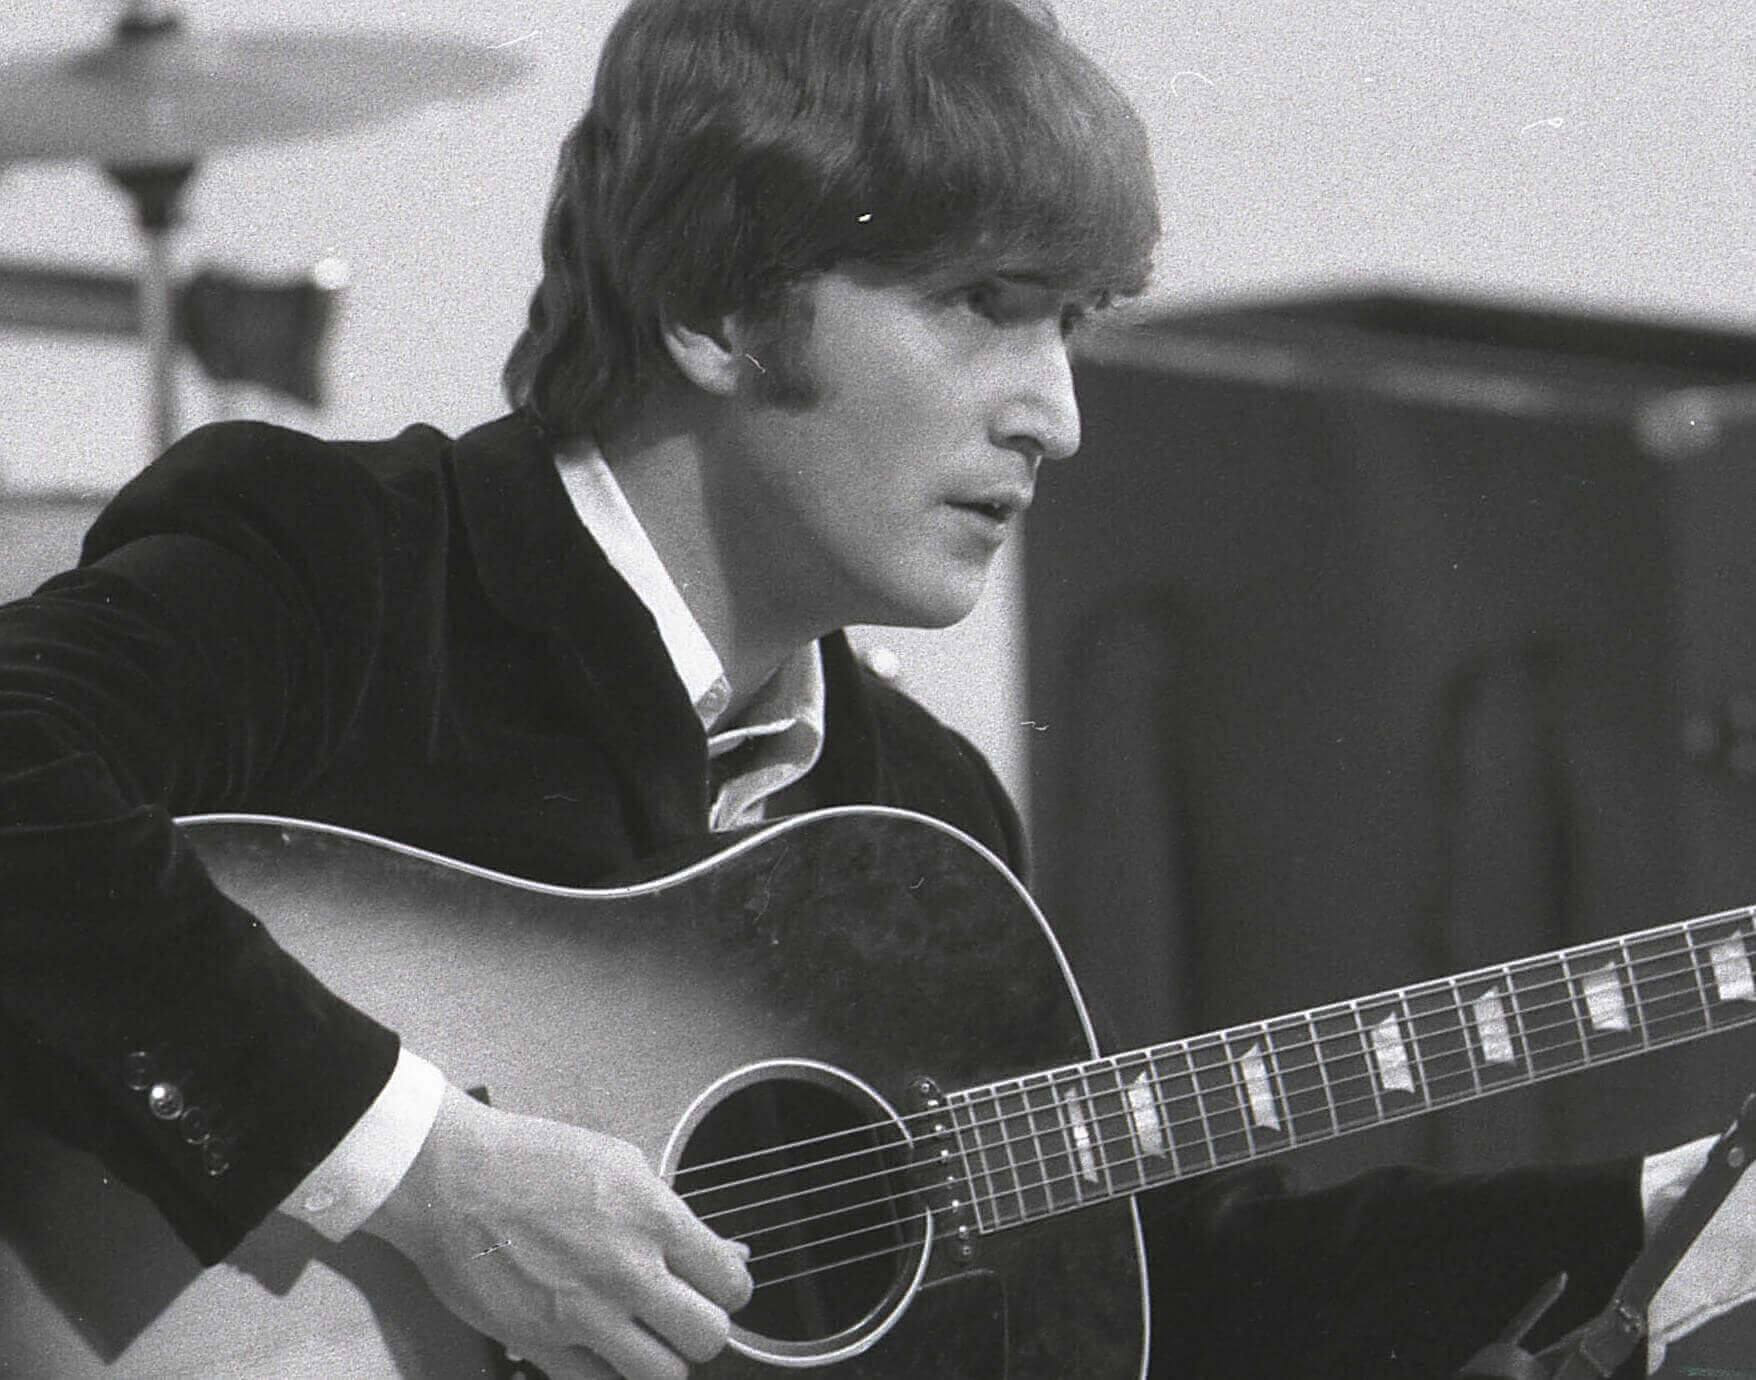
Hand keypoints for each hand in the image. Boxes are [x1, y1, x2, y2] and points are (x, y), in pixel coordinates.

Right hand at [362, 1083, 752, 1378]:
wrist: (451, 1177)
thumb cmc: (528, 1160)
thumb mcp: (620, 1162)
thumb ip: (670, 1212)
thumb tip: (719, 1250)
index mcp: (652, 1216)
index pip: (731, 1281)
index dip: (730, 1288)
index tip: (718, 1288)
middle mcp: (626, 1269)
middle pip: (708, 1336)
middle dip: (703, 1328)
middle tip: (684, 1315)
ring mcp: (584, 1313)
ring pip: (663, 1375)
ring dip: (661, 1359)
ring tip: (646, 1338)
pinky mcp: (541, 1343)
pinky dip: (609, 1374)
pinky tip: (603, 1352)